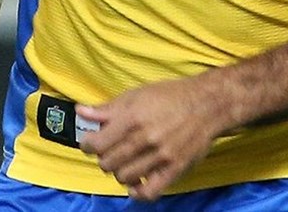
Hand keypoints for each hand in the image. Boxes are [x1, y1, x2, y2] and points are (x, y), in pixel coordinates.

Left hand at [78, 78, 226, 201]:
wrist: (206, 104)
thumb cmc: (170, 96)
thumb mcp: (136, 95)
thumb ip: (107, 108)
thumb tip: (80, 112)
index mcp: (132, 117)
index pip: (96, 143)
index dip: (88, 145)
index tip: (91, 142)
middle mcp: (145, 138)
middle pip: (107, 162)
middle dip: (104, 157)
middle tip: (110, 151)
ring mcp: (160, 155)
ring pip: (123, 177)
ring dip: (119, 172)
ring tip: (125, 162)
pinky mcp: (174, 169)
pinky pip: (148, 192)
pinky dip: (137, 192)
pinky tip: (136, 182)